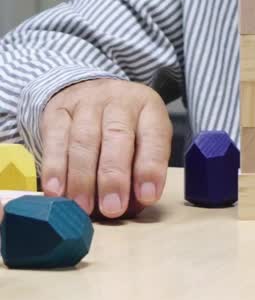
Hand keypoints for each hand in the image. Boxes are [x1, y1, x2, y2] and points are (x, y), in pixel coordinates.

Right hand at [40, 79, 171, 218]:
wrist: (90, 91)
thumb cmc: (123, 128)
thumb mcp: (143, 141)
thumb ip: (140, 171)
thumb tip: (130, 206)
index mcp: (148, 108)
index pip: (154, 136)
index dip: (150, 167)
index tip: (147, 196)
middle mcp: (119, 101)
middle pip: (116, 135)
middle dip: (113, 176)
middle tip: (112, 208)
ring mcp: (87, 103)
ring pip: (84, 139)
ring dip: (82, 178)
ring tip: (82, 207)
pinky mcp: (58, 112)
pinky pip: (55, 139)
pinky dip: (55, 168)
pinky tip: (56, 191)